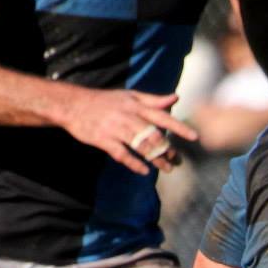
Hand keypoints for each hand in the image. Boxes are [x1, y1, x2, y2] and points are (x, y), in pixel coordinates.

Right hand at [57, 86, 197, 175]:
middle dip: (168, 149)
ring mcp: (115, 129)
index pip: (162, 116)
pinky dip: (133, 163)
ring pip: (140, 146)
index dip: (179, 127)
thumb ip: (153, 100)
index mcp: (136, 106)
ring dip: (156, 159)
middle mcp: (128, 116)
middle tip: (178, 161)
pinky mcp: (103, 140)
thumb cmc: (105, 101)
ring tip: (167, 169)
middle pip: (153, 135)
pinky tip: (144, 171)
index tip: (194, 137)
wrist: (73, 104)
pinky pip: (121, 154)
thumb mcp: (129, 96)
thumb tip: (176, 97)